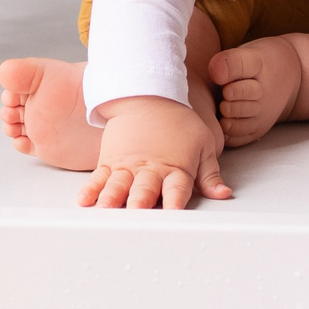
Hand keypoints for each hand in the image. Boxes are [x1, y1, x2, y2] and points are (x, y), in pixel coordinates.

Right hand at [79, 94, 229, 209]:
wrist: (147, 94)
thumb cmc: (178, 121)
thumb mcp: (204, 144)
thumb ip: (210, 174)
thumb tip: (223, 194)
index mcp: (176, 168)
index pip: (177, 189)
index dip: (175, 201)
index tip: (173, 213)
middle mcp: (150, 170)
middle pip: (145, 190)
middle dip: (140, 203)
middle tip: (136, 213)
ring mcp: (127, 166)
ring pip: (119, 186)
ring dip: (112, 199)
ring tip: (106, 210)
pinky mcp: (110, 161)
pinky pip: (99, 178)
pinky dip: (91, 190)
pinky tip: (84, 201)